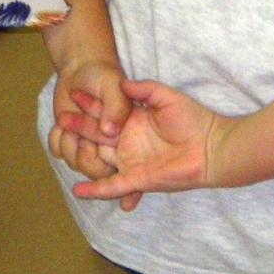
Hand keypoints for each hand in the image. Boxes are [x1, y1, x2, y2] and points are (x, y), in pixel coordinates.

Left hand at [48, 59, 132, 182]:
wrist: (80, 66)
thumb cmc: (102, 75)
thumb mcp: (113, 85)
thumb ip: (117, 107)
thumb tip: (110, 132)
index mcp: (130, 134)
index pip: (134, 168)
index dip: (133, 190)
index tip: (128, 205)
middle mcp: (111, 145)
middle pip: (102, 170)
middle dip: (87, 158)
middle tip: (80, 136)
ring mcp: (88, 144)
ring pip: (78, 163)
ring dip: (70, 145)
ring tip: (66, 119)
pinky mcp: (70, 140)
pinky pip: (61, 152)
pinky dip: (57, 140)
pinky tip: (60, 125)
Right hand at [67, 78, 222, 210]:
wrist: (211, 146)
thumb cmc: (193, 119)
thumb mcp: (167, 97)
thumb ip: (145, 89)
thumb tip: (123, 82)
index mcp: (133, 121)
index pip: (106, 112)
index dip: (91, 103)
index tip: (74, 92)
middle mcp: (128, 141)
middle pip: (97, 134)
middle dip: (80, 126)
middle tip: (62, 117)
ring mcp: (131, 160)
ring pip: (99, 158)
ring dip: (81, 154)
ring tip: (62, 146)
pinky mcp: (137, 178)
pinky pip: (112, 186)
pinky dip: (95, 189)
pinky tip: (77, 190)